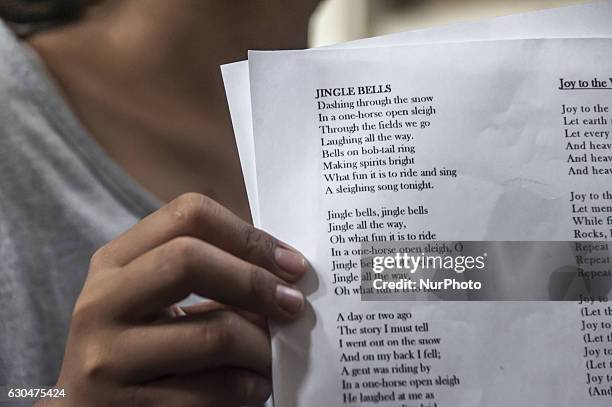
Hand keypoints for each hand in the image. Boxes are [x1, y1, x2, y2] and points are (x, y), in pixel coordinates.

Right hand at [38, 193, 308, 406]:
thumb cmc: (139, 347)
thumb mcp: (156, 299)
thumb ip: (209, 277)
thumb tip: (284, 278)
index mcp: (115, 262)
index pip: (188, 215)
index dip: (248, 236)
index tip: (290, 263)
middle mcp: (102, 302)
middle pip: (190, 260)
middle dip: (255, 282)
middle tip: (293, 304)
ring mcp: (108, 359)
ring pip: (214, 333)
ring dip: (262, 346)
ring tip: (274, 355)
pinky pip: (215, 391)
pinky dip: (250, 388)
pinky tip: (252, 386)